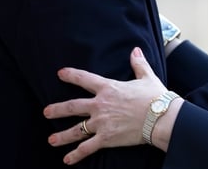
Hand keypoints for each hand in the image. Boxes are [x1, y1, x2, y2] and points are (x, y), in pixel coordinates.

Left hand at [43, 48, 165, 164]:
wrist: (161, 117)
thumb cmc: (155, 97)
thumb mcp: (147, 77)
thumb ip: (138, 64)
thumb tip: (135, 50)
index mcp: (108, 88)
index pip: (85, 79)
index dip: (71, 75)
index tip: (60, 73)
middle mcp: (100, 105)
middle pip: (72, 106)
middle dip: (57, 109)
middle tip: (46, 112)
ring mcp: (101, 122)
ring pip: (75, 129)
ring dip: (62, 135)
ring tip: (51, 140)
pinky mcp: (106, 138)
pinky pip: (87, 147)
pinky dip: (76, 154)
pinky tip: (67, 160)